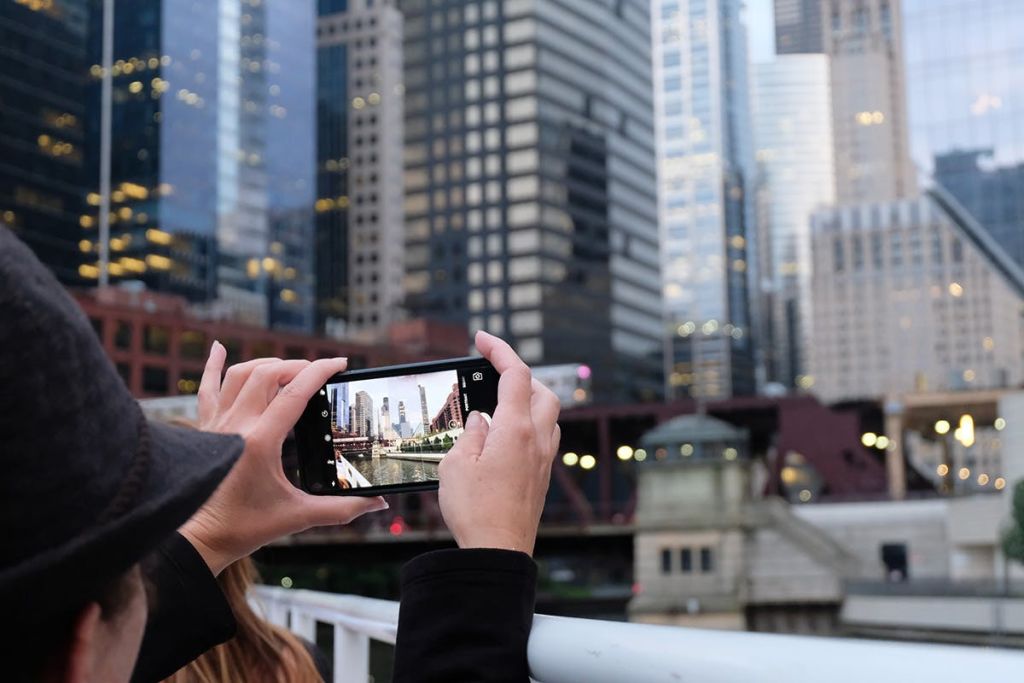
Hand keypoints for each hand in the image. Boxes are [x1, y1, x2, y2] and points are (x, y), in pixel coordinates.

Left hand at [180, 343, 387, 574]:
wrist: (198, 539)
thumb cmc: (244, 528)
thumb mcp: (298, 517)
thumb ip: (341, 509)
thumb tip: (377, 503)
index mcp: (260, 441)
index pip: (295, 392)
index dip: (320, 372)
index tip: (340, 364)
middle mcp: (236, 425)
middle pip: (267, 374)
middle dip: (297, 366)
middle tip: (319, 372)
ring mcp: (217, 424)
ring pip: (240, 374)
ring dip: (267, 364)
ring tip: (288, 369)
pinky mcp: (204, 429)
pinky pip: (206, 388)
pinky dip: (213, 366)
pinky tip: (218, 348)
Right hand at [437, 331, 560, 555]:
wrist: (498, 551)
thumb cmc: (475, 511)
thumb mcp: (456, 465)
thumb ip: (470, 434)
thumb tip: (482, 421)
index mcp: (515, 429)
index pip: (516, 374)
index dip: (500, 349)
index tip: (482, 338)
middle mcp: (537, 440)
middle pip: (542, 391)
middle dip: (520, 375)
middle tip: (493, 373)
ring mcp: (544, 460)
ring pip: (548, 415)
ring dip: (529, 400)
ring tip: (500, 404)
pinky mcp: (543, 477)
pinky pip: (544, 438)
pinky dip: (530, 425)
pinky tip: (507, 437)